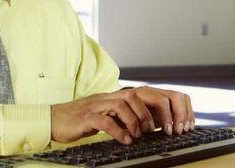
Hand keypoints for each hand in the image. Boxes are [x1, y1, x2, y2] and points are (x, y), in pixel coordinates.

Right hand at [50, 87, 193, 144]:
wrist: (56, 118)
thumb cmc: (86, 119)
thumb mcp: (113, 115)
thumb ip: (132, 115)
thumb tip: (157, 123)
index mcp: (121, 96)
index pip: (151, 93)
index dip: (168, 106)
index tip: (178, 124)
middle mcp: (112, 96)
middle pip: (142, 94)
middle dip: (158, 112)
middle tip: (165, 131)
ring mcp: (99, 104)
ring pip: (126, 104)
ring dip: (138, 121)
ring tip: (140, 135)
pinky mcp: (87, 116)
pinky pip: (106, 121)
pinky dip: (118, 131)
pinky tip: (125, 140)